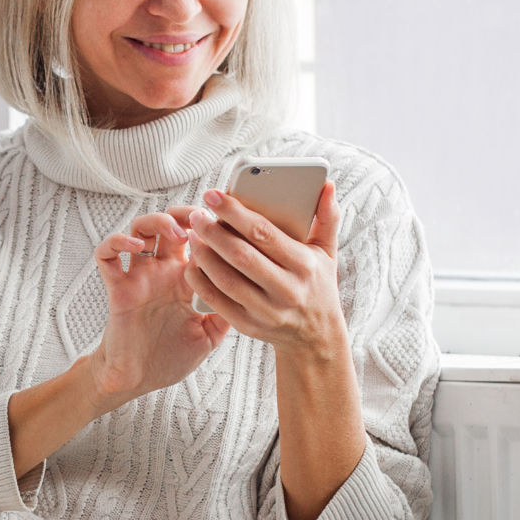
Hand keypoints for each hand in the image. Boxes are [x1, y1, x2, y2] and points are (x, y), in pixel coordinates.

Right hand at [80, 208, 231, 412]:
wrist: (138, 381)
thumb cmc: (169, 359)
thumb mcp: (209, 336)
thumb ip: (226, 312)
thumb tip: (252, 292)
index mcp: (185, 280)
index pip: (198, 240)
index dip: (210, 227)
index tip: (227, 224)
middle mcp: (162, 272)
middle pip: (169, 223)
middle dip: (184, 213)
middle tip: (201, 217)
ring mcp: (138, 277)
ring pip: (139, 229)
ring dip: (157, 221)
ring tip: (175, 233)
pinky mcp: (117, 288)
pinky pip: (106, 255)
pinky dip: (116, 242)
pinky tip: (134, 247)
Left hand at [181, 183, 349, 355]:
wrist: (315, 335)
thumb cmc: (317, 284)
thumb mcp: (327, 252)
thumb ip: (327, 217)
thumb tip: (327, 185)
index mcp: (304, 265)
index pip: (264, 233)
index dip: (235, 212)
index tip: (214, 196)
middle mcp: (287, 290)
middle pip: (241, 256)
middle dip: (213, 232)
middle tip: (197, 214)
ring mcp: (267, 311)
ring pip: (226, 280)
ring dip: (204, 255)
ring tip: (193, 235)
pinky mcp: (249, 326)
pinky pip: (218, 302)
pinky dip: (201, 282)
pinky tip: (192, 264)